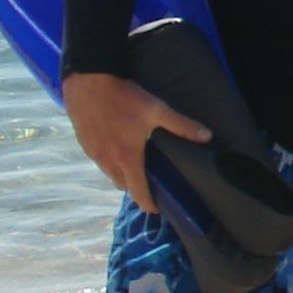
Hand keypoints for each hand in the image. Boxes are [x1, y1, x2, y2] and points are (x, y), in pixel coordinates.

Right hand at [64, 69, 212, 215]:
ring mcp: (93, 154)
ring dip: (123, 177)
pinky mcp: (84, 144)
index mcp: (127, 158)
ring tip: (138, 171)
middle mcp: (107, 161)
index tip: (159, 209)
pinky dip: (111, 164)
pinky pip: (100, 163)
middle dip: (137, 190)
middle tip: (153, 186)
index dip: (148, 204)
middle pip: (123, 186)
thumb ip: (182, 126)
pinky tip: (120, 152)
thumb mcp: (157, 110)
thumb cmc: (123, 98)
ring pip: (109, 175)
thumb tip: (207, 136)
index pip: (138, 192)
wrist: (88, 82)